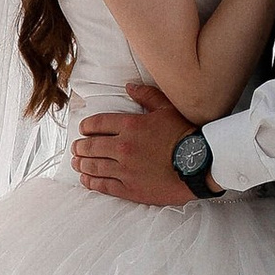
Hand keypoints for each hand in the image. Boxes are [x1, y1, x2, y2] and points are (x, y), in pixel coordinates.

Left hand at [74, 81, 200, 205]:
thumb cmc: (185, 134)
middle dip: (80, 146)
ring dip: (82, 164)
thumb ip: (146, 95)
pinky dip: (91, 182)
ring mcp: (125, 169)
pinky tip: (85, 180)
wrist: (199, 164)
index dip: (87, 126)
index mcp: (130, 125)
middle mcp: (123, 147)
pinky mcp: (130, 189)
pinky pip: (104, 185)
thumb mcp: (166, 108)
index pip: (98, 124)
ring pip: (94, 166)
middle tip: (76, 148)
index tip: (83, 129)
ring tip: (76, 163)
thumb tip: (129, 86)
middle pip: (91, 146)